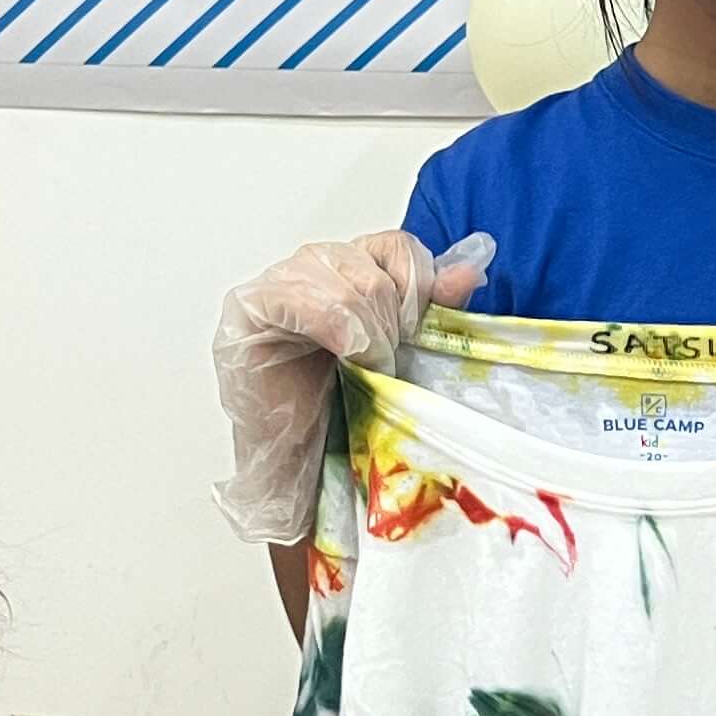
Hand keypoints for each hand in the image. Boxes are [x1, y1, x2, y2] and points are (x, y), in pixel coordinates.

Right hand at [210, 229, 492, 544]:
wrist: (303, 470)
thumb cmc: (345, 416)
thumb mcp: (402, 351)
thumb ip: (431, 307)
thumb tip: (470, 267)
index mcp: (348, 269)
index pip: (394, 246)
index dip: (418, 289)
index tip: (418, 335)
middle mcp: (309, 269)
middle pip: (371, 266)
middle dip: (393, 321)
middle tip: (388, 365)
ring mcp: (273, 285)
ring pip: (344, 282)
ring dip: (369, 333)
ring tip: (367, 371)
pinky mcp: (246, 312)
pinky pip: (301, 299)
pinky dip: (339, 330)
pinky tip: (346, 359)